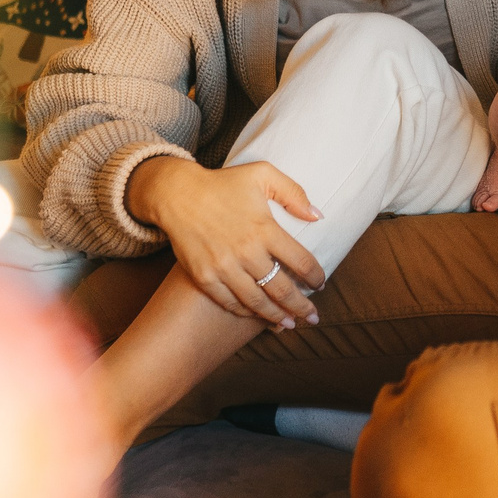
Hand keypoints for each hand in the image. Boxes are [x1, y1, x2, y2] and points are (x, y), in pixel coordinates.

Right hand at [127, 156, 325, 327]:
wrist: (177, 194)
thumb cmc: (222, 183)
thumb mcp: (262, 174)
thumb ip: (293, 192)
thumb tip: (318, 216)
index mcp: (264, 229)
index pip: (300, 261)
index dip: (315, 277)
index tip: (320, 284)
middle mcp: (246, 252)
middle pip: (282, 289)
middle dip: (301, 307)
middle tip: (313, 317)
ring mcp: (224, 267)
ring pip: (257, 302)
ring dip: (277, 316)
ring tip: (290, 324)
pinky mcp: (204, 277)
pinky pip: (230, 303)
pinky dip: (247, 313)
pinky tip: (258, 316)